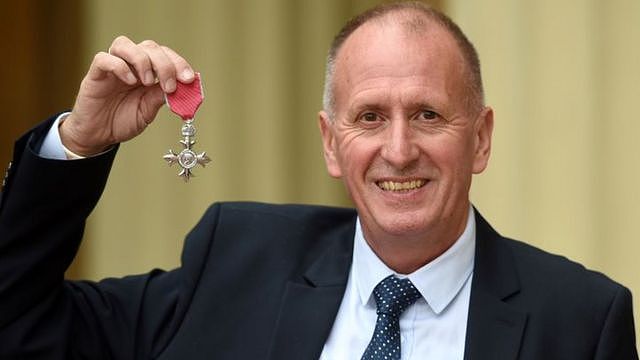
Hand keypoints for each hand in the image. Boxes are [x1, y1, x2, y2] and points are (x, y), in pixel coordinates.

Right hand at [60, 36, 194, 155]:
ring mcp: (112, 67)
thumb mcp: (148, 111)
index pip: (165, 55)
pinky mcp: (95, 74)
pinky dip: (119, 66)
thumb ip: (160, 97)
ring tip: (147, 82)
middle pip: (149, 47)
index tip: (189, 79)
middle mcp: (130, 65)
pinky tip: (129, 81)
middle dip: (165, 64)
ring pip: (124, 44)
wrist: (98, 135)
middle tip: (170, 86)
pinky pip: (103, 58)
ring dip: (142, 60)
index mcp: (146, 71)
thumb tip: (182, 87)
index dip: (179, 63)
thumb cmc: (122, 120)